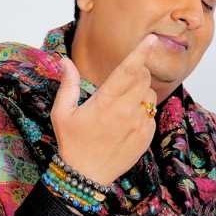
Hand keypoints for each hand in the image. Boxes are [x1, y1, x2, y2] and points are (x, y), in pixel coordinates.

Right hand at [51, 35, 161, 185]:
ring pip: (150, 95)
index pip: (129, 70)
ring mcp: (140, 124)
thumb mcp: (62, 113)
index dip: (141, 52)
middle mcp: (127, 111)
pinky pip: (152, 114)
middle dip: (136, 73)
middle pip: (143, 79)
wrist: (87, 176)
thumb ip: (68, 85)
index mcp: (106, 102)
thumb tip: (65, 61)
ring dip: (141, 92)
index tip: (152, 39)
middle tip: (120, 82)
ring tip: (122, 104)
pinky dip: (143, 111)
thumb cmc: (72, 143)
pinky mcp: (147, 136)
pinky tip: (126, 121)